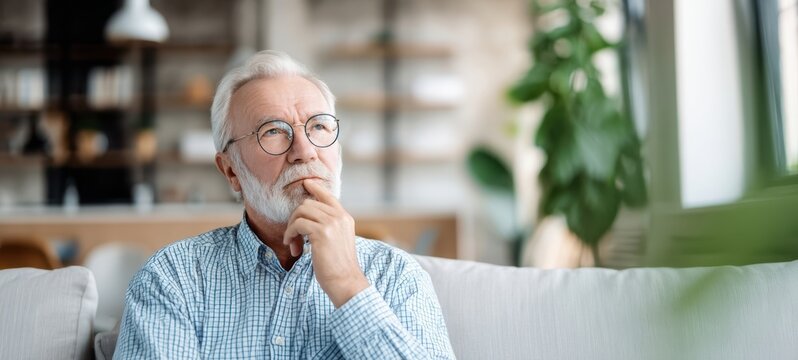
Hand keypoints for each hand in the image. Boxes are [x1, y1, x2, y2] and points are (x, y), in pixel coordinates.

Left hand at [283, 179, 368, 306]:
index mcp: (345, 218)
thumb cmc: (338, 266)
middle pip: (308, 204)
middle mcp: (339, 217)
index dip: (315, 188)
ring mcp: (331, 223)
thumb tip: (307, 218)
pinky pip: (298, 224)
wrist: (346, 282)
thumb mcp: (338, 241)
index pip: (328, 196)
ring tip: (293, 243)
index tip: (306, 183)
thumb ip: (329, 226)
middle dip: (295, 218)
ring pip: (301, 211)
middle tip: (294, 237)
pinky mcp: (321, 233)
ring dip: (291, 227)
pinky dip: (290, 234)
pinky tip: (293, 247)